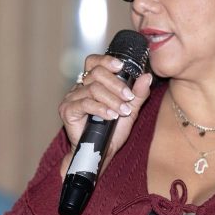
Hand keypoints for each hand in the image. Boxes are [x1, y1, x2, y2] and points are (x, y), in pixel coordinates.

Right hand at [58, 54, 153, 176]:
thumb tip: (147, 76)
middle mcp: (79, 87)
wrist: (101, 153)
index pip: (94, 62)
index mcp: (92, 83)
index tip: (122, 67)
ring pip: (93, 89)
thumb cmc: (113, 131)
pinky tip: (111, 116)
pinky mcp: (67, 110)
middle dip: (116, 84)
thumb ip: (138, 94)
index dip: (106, 61)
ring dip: (112, 99)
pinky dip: (101, 109)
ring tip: (123, 111)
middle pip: (96, 73)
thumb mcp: (130, 110)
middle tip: (128, 97)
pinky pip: (85, 104)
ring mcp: (71, 98)